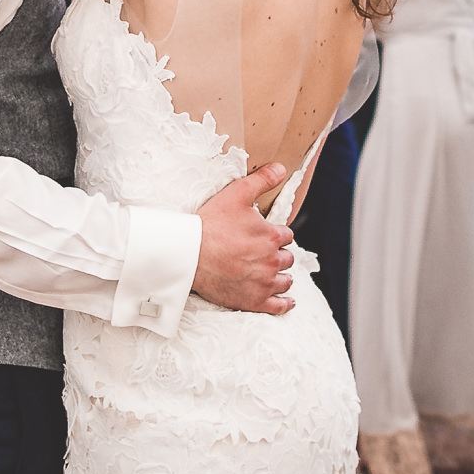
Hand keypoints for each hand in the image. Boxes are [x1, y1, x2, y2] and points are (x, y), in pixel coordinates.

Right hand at [191, 165, 296, 314]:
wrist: (187, 254)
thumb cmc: (209, 224)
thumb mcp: (236, 194)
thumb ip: (262, 180)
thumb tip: (282, 168)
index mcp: (271, 236)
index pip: (285, 235)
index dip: (274, 234)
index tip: (262, 235)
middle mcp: (272, 261)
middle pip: (286, 258)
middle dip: (277, 255)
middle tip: (261, 253)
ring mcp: (264, 283)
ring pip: (285, 280)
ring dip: (281, 276)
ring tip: (270, 273)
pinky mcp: (254, 301)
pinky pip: (278, 305)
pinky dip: (284, 303)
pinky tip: (286, 300)